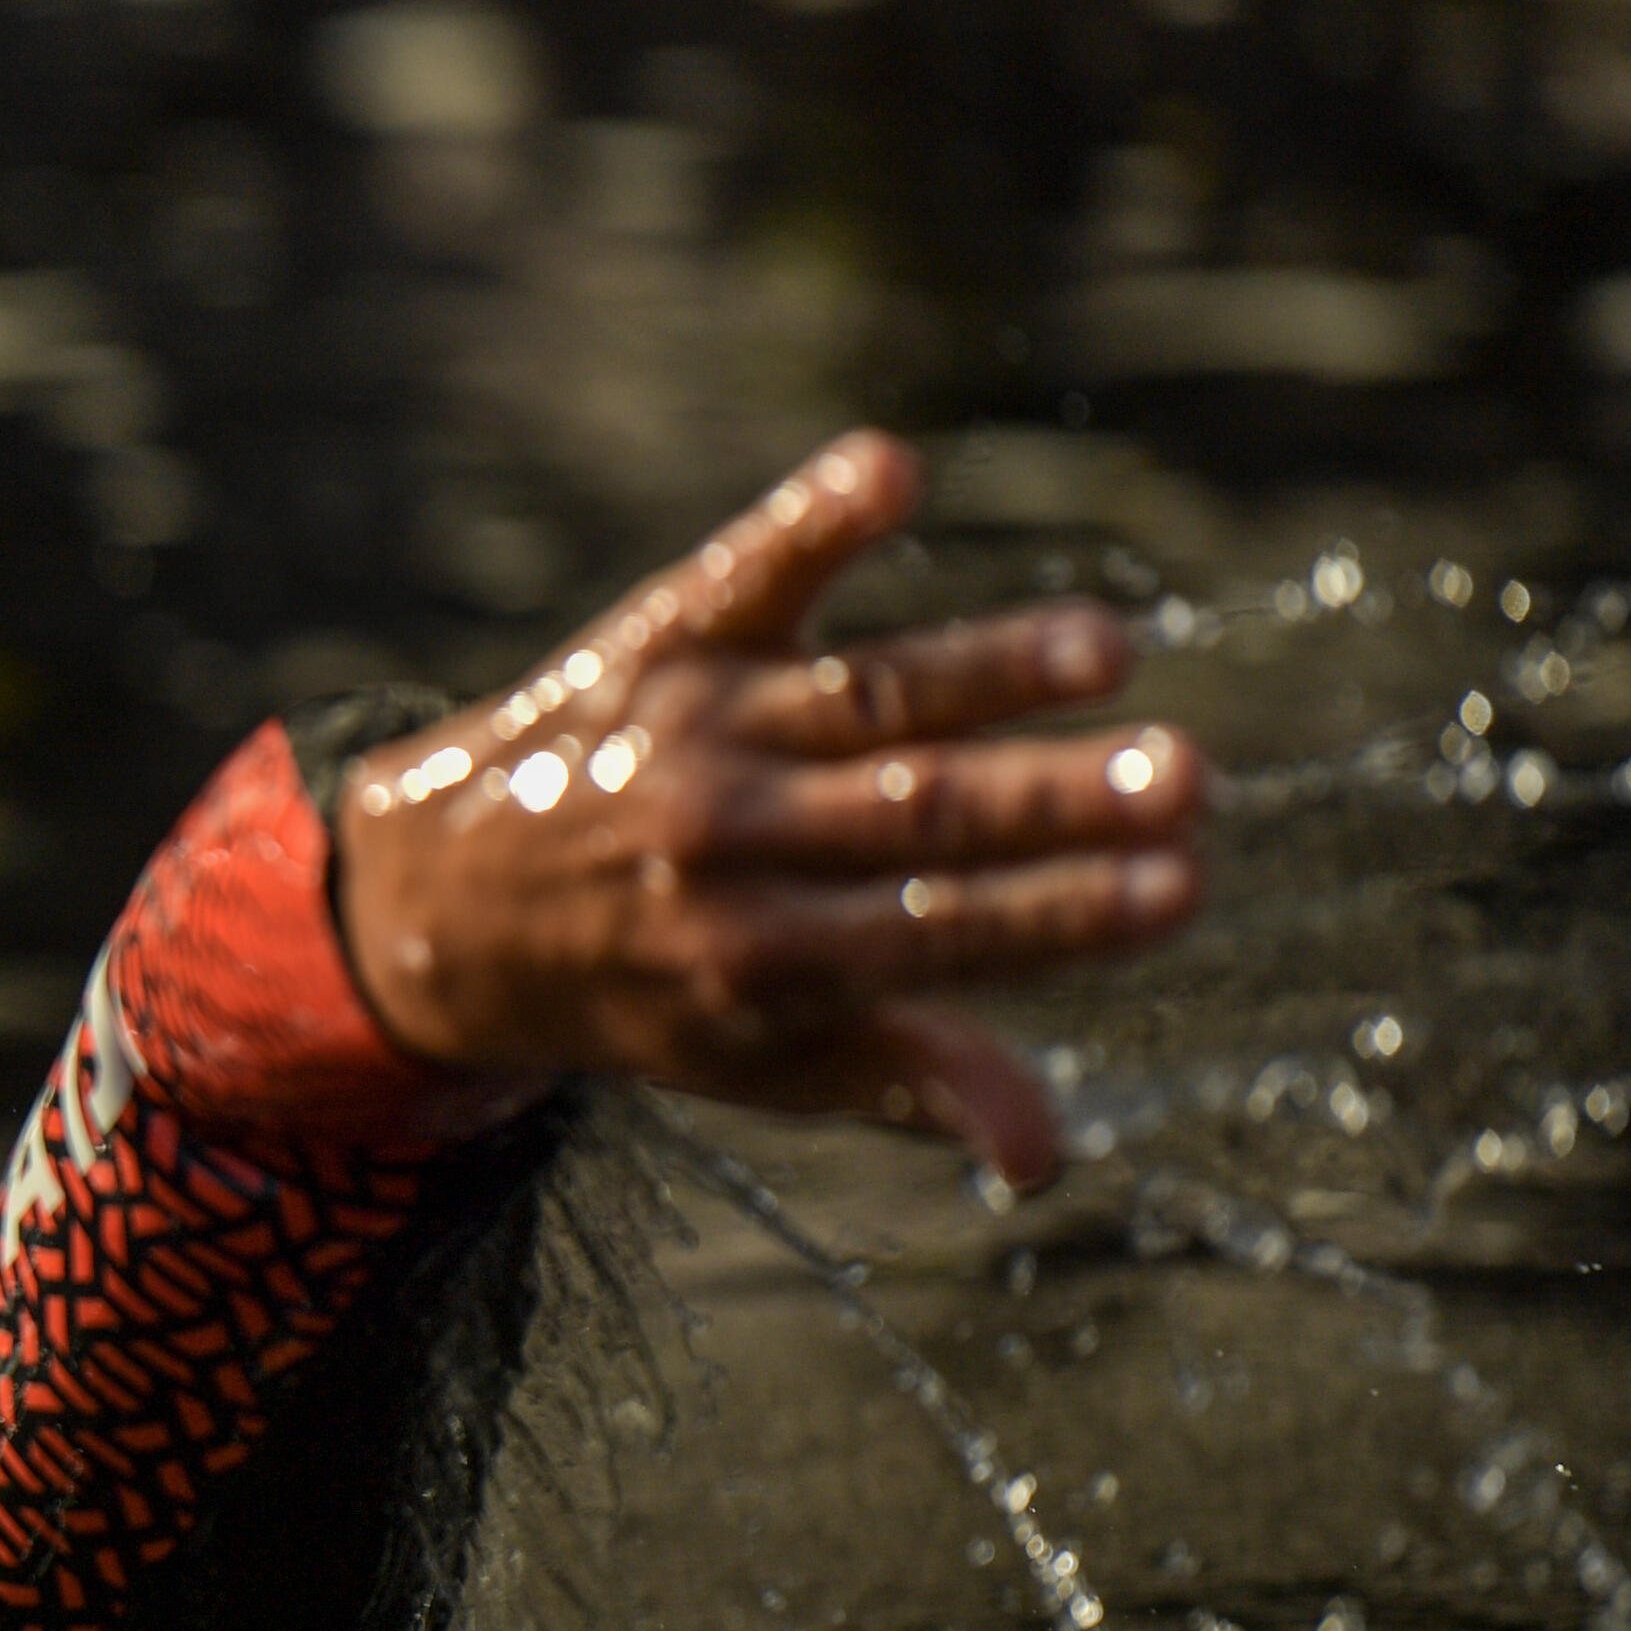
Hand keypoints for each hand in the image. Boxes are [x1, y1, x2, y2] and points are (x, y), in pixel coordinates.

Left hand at [329, 430, 1204, 1189]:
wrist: (442, 907)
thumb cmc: (649, 991)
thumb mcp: (758, 1065)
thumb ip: (908, 1080)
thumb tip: (1048, 1159)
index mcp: (761, 961)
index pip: (938, 936)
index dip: (1064, 913)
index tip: (1182, 888)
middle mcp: (727, 843)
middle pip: (916, 812)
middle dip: (1056, 798)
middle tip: (1188, 773)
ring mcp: (696, 731)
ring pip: (862, 696)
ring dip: (988, 668)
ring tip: (1106, 649)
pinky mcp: (663, 638)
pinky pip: (744, 571)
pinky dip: (812, 520)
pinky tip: (895, 471)